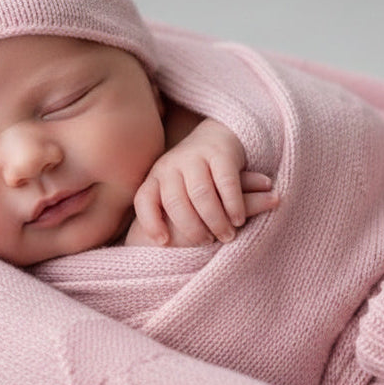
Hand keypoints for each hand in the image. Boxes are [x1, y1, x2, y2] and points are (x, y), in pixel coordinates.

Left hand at [131, 118, 278, 245]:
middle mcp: (171, 165)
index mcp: (155, 177)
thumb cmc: (193, 177)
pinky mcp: (221, 154)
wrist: (216, 136)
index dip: (151, 223)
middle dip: (192, 228)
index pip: (144, 200)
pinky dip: (233, 205)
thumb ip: (166, 213)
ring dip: (215, 220)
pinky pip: (226, 183)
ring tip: (227, 235)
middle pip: (176, 202)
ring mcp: (195, 157)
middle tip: (207, 242)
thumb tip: (159, 248)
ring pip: (201, 194)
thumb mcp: (174, 190)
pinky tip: (238, 219)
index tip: (165, 242)